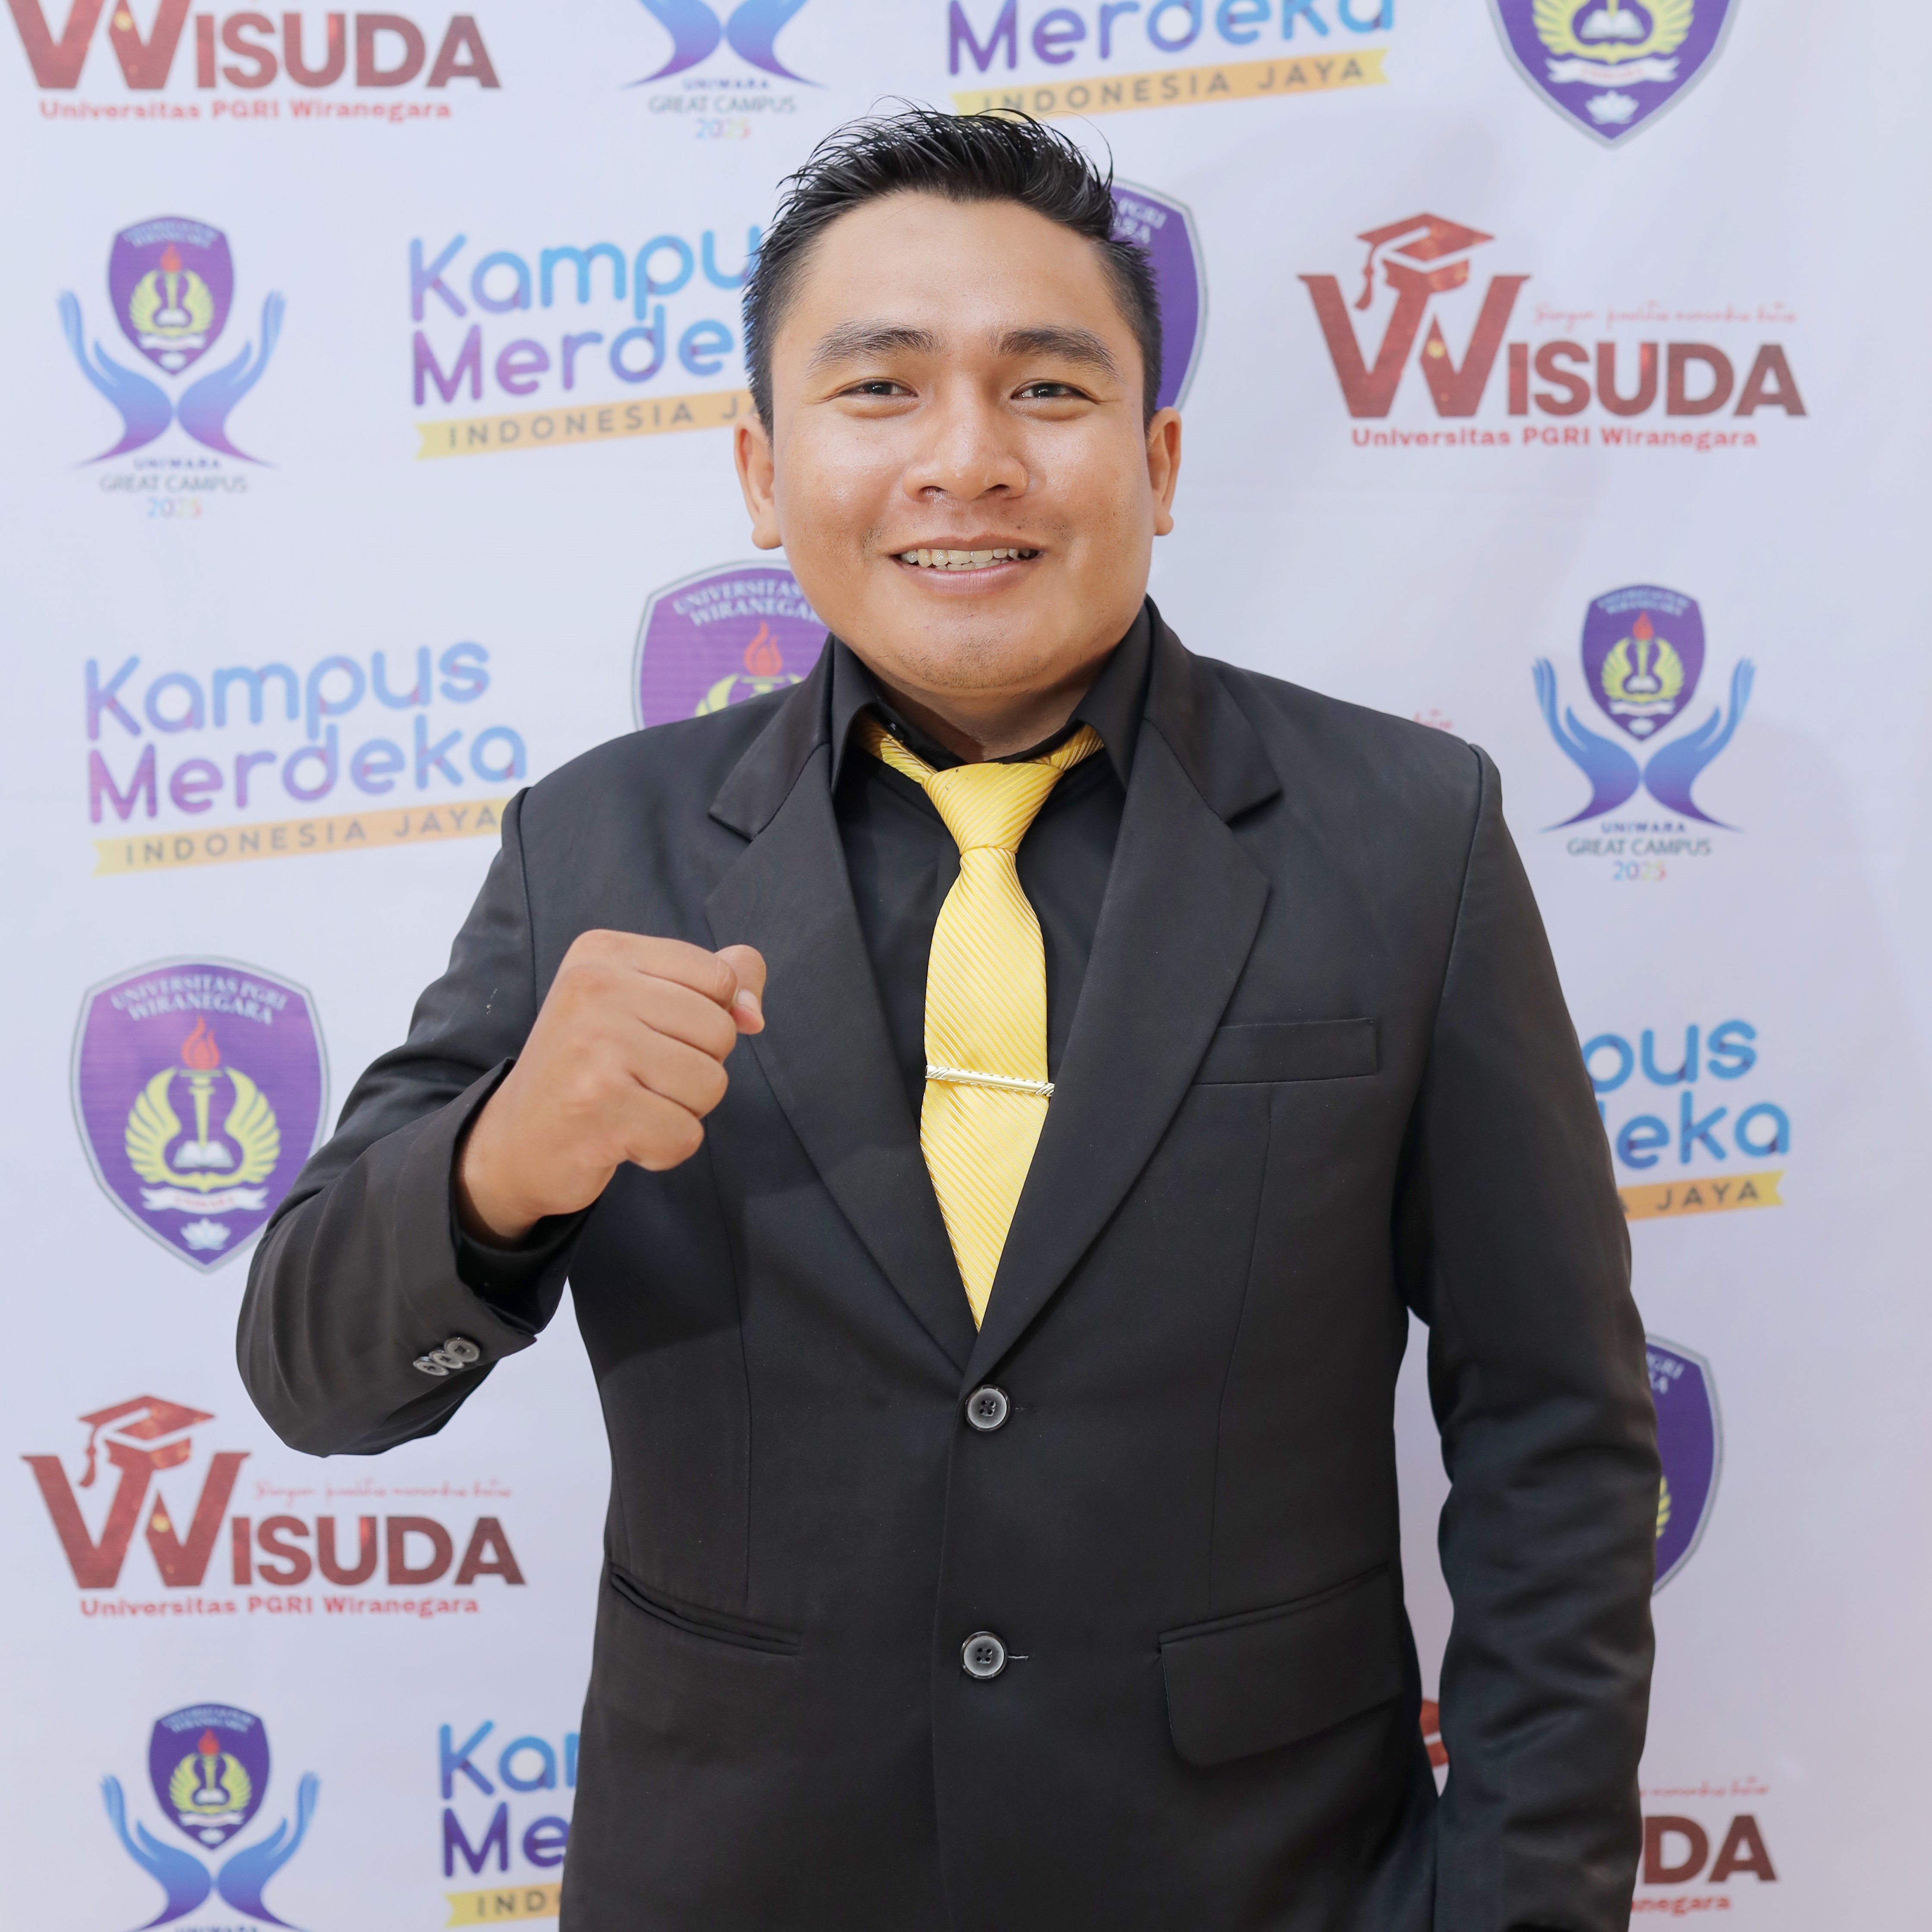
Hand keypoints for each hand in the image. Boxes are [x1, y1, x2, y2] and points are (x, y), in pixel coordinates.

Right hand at [456, 931, 765, 1243]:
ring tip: (630, 1104)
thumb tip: (754, 1013)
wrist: (515, 1140)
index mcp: (605, 952)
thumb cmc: (591, 1068)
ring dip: (682, 1110)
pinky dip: (663, 1148)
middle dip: (696, 1068)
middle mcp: (594, 989)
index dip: (709, 1018)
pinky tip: (621, 1136)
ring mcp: (594, 1048)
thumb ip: (716, 985)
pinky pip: (686, 1135)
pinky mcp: (598, 1109)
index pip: (720, 976)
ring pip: (711, 1085)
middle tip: (637, 1077)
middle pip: (721, 1032)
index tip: (655, 1035)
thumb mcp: (645, 1003)